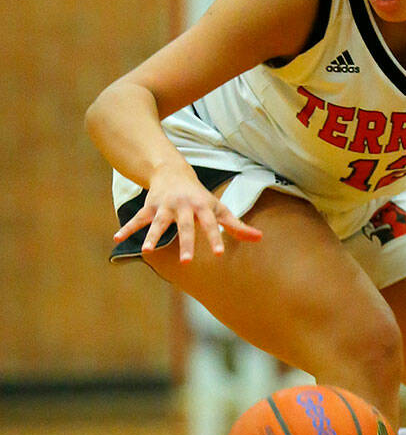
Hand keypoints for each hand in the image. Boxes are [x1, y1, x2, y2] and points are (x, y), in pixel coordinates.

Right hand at [113, 165, 261, 262]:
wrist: (173, 172)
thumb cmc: (200, 197)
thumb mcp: (219, 208)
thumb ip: (237, 226)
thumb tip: (259, 238)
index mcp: (203, 207)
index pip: (211, 225)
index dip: (215, 238)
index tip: (218, 254)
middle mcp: (184, 207)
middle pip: (185, 227)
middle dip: (185, 243)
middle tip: (186, 262)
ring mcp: (165, 206)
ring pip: (158, 223)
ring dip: (153, 237)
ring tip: (147, 251)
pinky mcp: (149, 207)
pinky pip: (138, 219)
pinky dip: (128, 228)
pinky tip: (117, 240)